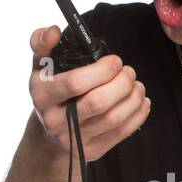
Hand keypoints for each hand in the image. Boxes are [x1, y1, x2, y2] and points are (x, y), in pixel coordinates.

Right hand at [28, 25, 150, 161]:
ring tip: (137, 85)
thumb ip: (42, 44)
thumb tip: (53, 31)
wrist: (49, 135)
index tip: (115, 61)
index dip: (102, 70)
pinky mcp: (92, 151)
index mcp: (43, 96)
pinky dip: (138, 115)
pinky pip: (121, 133)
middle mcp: (55, 121)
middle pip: (98, 102)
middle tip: (129, 72)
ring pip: (113, 118)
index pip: (74, 82)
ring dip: (133, 98)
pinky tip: (141, 101)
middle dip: (121, 83)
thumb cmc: (51, 92)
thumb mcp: (40, 67)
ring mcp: (74, 139)